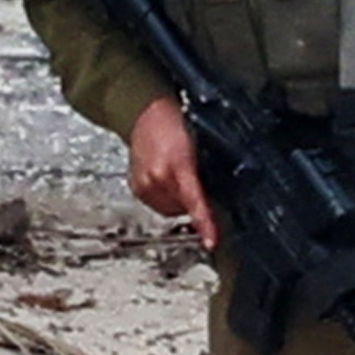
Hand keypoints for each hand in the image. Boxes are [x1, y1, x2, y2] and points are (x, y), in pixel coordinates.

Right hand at [126, 98, 219, 249]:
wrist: (144, 114)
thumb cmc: (174, 125)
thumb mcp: (198, 148)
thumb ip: (206, 176)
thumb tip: (217, 200)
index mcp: (178, 167)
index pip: (195, 202)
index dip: (205, 223)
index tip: (212, 241)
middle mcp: (157, 179)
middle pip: (183, 209)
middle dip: (192, 202)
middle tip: (193, 180)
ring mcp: (144, 185)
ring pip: (171, 210)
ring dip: (178, 201)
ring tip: (177, 177)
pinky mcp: (136, 189)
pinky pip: (157, 205)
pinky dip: (166, 197)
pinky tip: (166, 180)